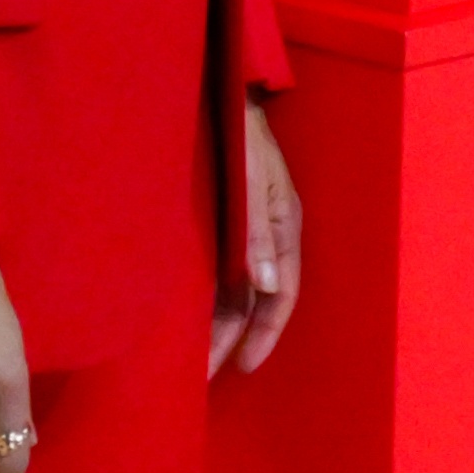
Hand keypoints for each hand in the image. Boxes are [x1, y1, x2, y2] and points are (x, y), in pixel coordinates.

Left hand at [209, 99, 301, 377]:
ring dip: (221, 324)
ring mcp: (248, 229)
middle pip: (256, 300)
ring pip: (238, 290)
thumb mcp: (254, 182)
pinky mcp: (227, 221)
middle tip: (204, 378)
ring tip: (194, 359)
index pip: (282, 295)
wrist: (224, 94)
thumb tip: (267, 288)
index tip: (240, 368)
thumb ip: (260, 232)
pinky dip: (210, 299)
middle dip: (234, 339)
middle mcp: (269, 236)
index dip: (265, 334)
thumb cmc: (243, 136)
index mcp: (285, 227)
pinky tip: (188, 316)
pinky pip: (222, 271)